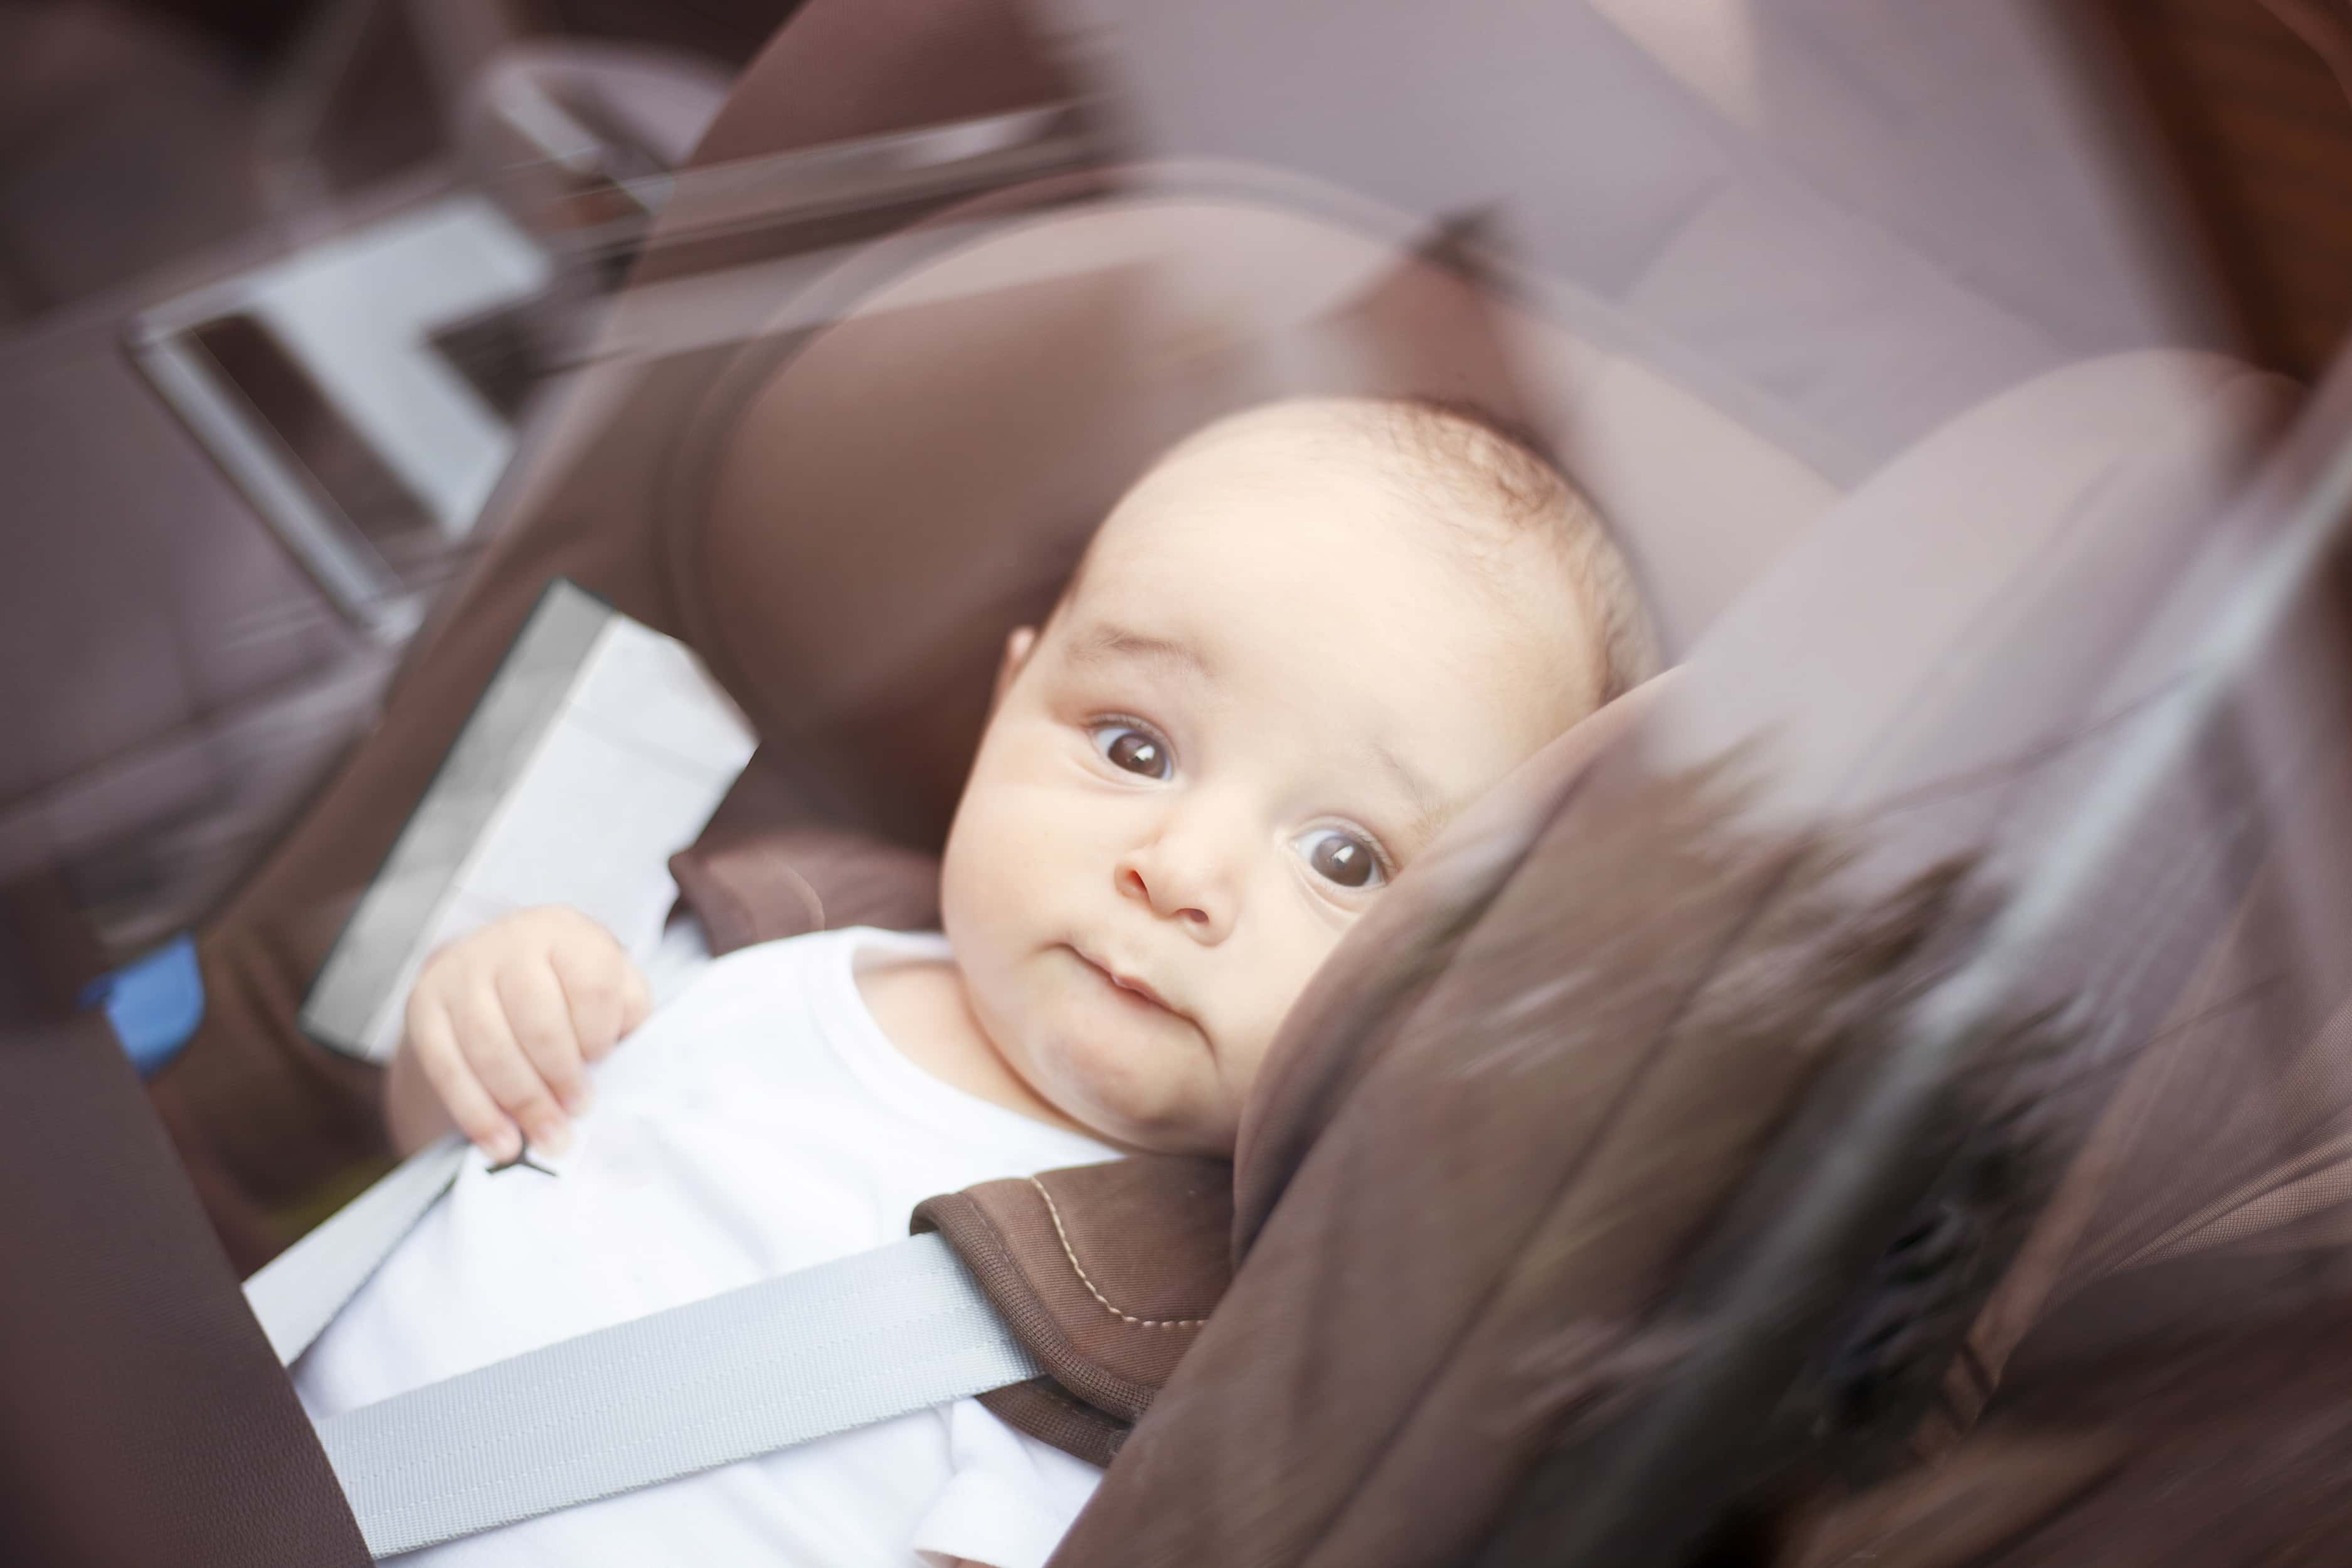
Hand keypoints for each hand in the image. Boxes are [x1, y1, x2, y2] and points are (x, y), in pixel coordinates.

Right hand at [390, 906, 651, 1158]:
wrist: (495, 969)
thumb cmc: (568, 985)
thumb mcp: (610, 982)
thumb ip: (627, 1013)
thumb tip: (626, 1063)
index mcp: (565, 932)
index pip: (591, 983)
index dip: (600, 1032)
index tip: (602, 1062)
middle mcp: (509, 943)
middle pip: (537, 1019)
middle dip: (561, 1076)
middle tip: (578, 1112)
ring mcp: (460, 973)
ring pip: (490, 1047)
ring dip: (523, 1102)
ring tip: (549, 1138)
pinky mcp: (424, 1006)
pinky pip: (448, 1069)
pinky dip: (478, 1115)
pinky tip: (503, 1144)